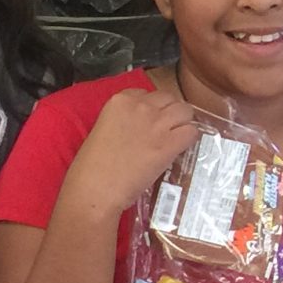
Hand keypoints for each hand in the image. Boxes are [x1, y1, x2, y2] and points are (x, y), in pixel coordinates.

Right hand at [64, 85, 202, 216]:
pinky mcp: (169, 144)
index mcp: (120, 100)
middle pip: (169, 98)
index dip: (153, 108)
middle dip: (170, 112)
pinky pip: (191, 132)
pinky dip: (189, 139)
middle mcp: (141, 106)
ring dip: (182, 123)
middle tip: (166, 129)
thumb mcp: (103, 130)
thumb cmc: (91, 167)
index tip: (150, 121)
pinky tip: (180, 148)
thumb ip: (123, 122)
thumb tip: (139, 129)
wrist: (95, 188)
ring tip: (176, 137)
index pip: (148, 93)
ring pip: (185, 111)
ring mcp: (157, 123)